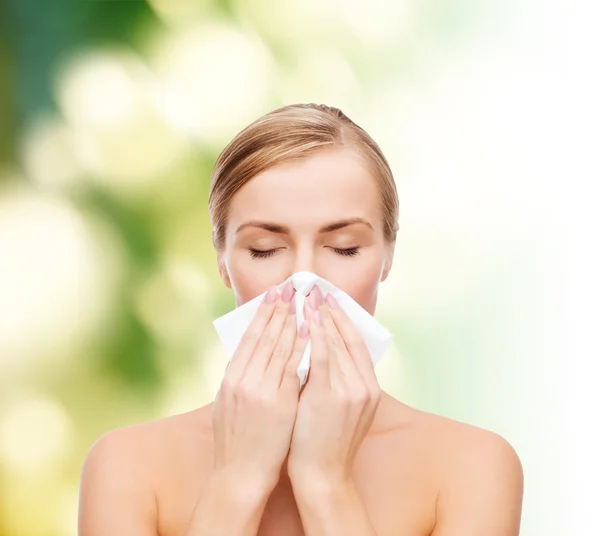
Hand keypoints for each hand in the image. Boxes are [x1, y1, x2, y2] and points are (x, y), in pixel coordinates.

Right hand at [212, 281, 309, 492]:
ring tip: (301, 302)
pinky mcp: (278, 404)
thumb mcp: (229, 404)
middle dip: (278, 310)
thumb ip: (241, 378)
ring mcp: (260, 391)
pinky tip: (309, 331)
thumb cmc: (235, 441)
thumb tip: (252, 355)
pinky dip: (301, 347)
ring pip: (278, 347)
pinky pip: (292, 368)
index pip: (248, 338)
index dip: (262, 314)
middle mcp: (242, 380)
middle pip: (264, 336)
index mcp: (230, 378)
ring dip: (291, 322)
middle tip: (289, 288)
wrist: (238, 476)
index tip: (272, 295)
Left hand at [288, 286, 381, 485]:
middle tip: (318, 289)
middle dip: (332, 311)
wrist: (323, 476)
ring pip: (336, 342)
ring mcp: (350, 390)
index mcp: (369, 389)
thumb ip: (338, 383)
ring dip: (321, 316)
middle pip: (348, 338)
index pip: (357, 344)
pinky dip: (315, 333)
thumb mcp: (342, 411)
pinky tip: (306, 317)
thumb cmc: (324, 444)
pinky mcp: (330, 394)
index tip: (331, 301)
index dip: (344, 320)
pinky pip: (322, 355)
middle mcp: (364, 385)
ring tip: (308, 296)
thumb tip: (324, 355)